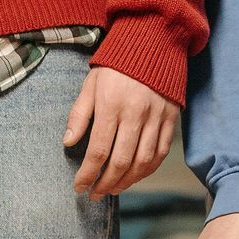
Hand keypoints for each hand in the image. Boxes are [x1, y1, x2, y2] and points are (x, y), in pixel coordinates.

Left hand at [65, 68, 178, 199]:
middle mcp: (135, 114)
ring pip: (143, 162)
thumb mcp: (90, 85)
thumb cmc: (116, 67)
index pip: (98, 150)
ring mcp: (156, 118)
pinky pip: (160, 153)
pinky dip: (148, 170)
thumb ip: (79, 115)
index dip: (87, 174)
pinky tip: (134, 176)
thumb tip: (68, 143)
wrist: (153, 44)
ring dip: (127, 181)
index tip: (79, 186)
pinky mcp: (170, 119)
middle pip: (121, 161)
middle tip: (95, 194)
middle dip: (105, 183)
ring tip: (113, 189)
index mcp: (111, 105)